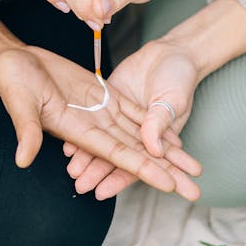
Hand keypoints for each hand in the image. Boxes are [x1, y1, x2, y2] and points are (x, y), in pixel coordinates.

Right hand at [0, 45, 201, 199]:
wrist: (13, 59)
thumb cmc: (12, 80)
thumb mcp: (20, 102)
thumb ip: (26, 130)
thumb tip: (23, 160)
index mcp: (78, 131)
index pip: (118, 154)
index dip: (144, 169)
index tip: (170, 186)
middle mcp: (93, 126)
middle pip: (137, 152)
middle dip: (166, 171)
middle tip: (195, 190)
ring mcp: (99, 111)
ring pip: (140, 135)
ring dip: (166, 152)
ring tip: (192, 167)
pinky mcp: (101, 94)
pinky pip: (132, 112)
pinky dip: (151, 124)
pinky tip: (171, 136)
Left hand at [65, 38, 200, 199]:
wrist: (169, 52)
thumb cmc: (179, 78)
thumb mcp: (173, 100)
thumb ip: (160, 122)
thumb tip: (152, 148)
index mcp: (154, 139)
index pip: (134, 164)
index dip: (118, 180)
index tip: (102, 193)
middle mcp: (134, 132)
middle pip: (113, 157)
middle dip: (97, 174)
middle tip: (81, 186)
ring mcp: (118, 116)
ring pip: (100, 140)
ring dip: (86, 157)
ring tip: (72, 171)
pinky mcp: (107, 98)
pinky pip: (92, 116)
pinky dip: (81, 128)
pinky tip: (67, 141)